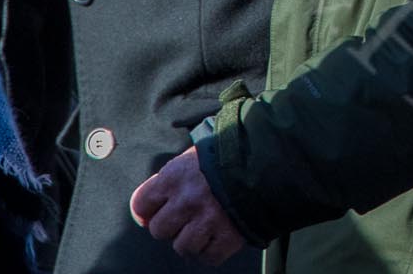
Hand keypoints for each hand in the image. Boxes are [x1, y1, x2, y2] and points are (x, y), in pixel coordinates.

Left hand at [130, 145, 247, 264]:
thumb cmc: (230, 155)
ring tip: (204, 227)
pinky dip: (212, 251)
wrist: (270, 158)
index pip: (142, 204)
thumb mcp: (195, 155)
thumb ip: (171, 178)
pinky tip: (218, 236)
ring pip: (183, 247)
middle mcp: (188, 200)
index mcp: (175, 176)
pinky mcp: (229, 236)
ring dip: (192, 240)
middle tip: (186, 216)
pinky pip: (209, 257)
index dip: (148, 210)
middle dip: (171, 225)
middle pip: (159, 230)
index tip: (156, 211)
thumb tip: (148, 208)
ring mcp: (209, 220)